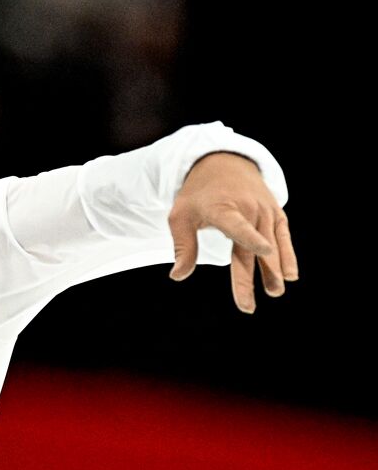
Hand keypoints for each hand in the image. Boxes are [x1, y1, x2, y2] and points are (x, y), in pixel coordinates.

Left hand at [168, 151, 297, 312]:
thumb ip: (183, 247)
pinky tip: (290, 274)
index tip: (264, 249)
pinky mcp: (276, 213)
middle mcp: (248, 209)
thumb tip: (178, 276)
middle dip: (252, 277)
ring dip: (274, 270)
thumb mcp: (180, 217)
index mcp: (223, 209)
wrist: (223, 163)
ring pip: (271, 245)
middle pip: (252, 247)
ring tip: (275, 292)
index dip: (251, 237)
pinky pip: (284, 236)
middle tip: (248, 307)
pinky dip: (287, 254)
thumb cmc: (197, 195)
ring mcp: (265, 210)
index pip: (237, 225)